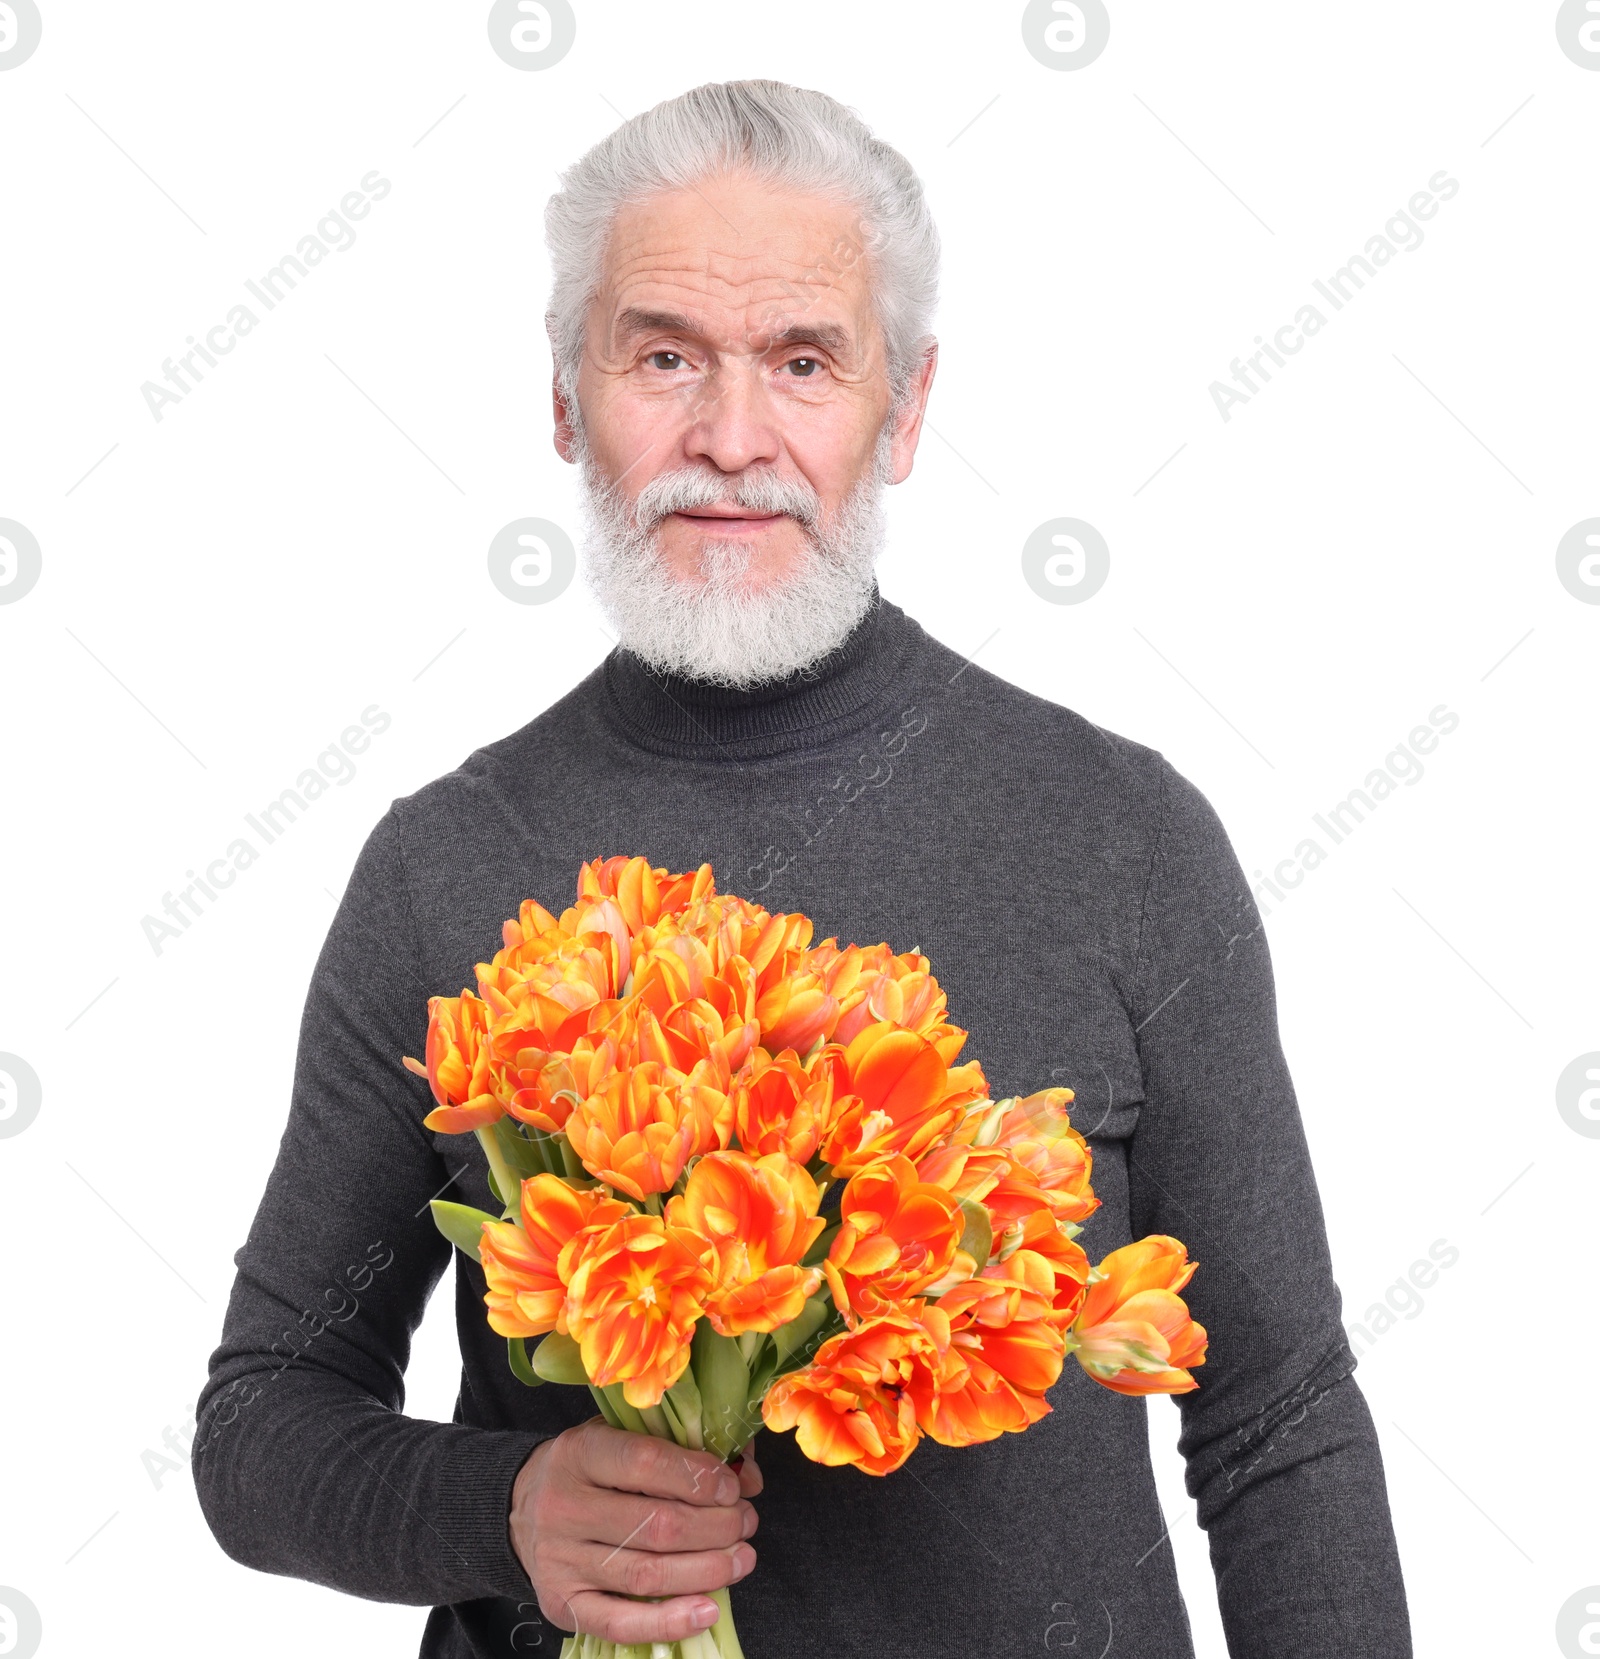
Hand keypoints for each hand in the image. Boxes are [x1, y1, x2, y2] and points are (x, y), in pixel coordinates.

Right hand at [510, 1419, 761, 1645]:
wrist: (520, 1506)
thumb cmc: (589, 1468)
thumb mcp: (624, 1437)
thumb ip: (682, 1448)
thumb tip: (746, 1476)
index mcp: (579, 1453)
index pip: (646, 1463)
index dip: (698, 1477)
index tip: (733, 1486)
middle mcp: (564, 1507)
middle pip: (656, 1525)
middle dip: (716, 1527)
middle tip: (746, 1521)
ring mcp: (560, 1561)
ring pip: (646, 1574)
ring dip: (708, 1570)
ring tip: (742, 1558)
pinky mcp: (562, 1604)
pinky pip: (620, 1623)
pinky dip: (669, 1621)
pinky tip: (708, 1609)